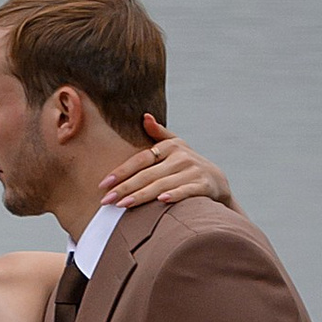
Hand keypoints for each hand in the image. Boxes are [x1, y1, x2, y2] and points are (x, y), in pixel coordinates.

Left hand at [102, 113, 232, 210]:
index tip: (104, 183)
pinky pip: (186, 191)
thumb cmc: (187, 164)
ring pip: (162, 185)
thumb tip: (145, 116)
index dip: (122, 171)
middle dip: (125, 188)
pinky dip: (174, 195)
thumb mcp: (176, 146)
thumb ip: (159, 133)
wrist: (217, 181)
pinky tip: (160, 202)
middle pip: (148, 175)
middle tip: (106, 200)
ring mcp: (193, 171)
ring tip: (123, 205)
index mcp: (171, 146)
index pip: (141, 159)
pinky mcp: (204, 185)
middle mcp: (181, 157)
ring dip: (141, 196)